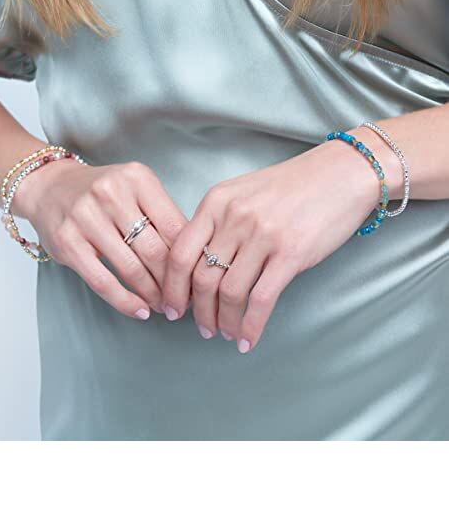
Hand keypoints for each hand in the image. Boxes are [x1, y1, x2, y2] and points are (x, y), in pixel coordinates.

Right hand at [13, 157, 187, 319]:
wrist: (51, 187)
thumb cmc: (102, 193)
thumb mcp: (136, 189)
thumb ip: (163, 215)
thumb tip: (195, 257)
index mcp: (137, 178)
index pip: (175, 227)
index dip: (190, 258)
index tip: (198, 278)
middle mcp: (111, 193)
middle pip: (156, 250)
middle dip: (174, 282)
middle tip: (184, 299)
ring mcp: (86, 217)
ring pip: (131, 268)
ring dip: (152, 294)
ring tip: (164, 306)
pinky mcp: (67, 242)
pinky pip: (102, 281)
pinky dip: (125, 301)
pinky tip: (140, 310)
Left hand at [162, 127, 400, 351]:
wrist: (342, 173)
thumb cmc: (293, 185)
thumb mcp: (243, 192)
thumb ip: (218, 221)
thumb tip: (199, 264)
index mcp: (216, 202)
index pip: (180, 253)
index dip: (171, 288)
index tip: (171, 307)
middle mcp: (235, 217)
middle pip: (202, 278)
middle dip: (198, 312)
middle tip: (201, 328)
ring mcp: (263, 235)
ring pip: (229, 293)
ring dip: (223, 322)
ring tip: (225, 334)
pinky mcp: (291, 253)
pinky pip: (261, 300)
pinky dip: (250, 326)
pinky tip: (247, 339)